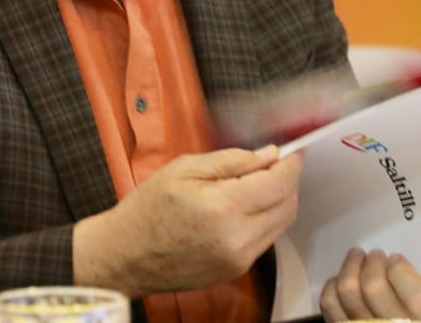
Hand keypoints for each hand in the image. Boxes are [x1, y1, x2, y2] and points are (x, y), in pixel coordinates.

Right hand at [73, 144, 302, 295]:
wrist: (126, 255)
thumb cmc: (148, 208)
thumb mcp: (185, 168)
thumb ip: (232, 160)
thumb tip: (268, 155)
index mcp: (224, 208)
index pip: (279, 183)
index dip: (292, 163)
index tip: (294, 151)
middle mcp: (238, 238)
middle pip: (287, 204)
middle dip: (289, 180)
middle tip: (277, 162)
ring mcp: (239, 259)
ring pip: (282, 224)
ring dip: (281, 199)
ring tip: (263, 180)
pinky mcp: (236, 271)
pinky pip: (266, 239)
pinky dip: (267, 218)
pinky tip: (249, 204)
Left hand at [320, 248, 420, 321]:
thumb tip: (410, 241)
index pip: (409, 288)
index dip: (397, 267)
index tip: (396, 259)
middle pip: (373, 287)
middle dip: (372, 262)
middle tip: (376, 254)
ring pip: (348, 292)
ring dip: (350, 267)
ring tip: (358, 257)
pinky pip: (330, 305)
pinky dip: (333, 286)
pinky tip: (343, 279)